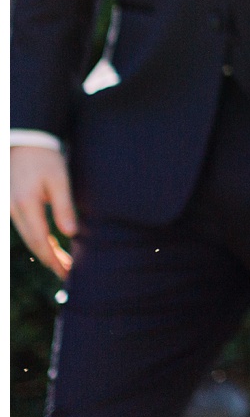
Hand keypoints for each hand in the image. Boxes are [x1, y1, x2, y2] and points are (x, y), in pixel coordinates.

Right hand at [10, 146, 76, 279]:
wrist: (25, 142)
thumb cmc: (45, 158)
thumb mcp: (59, 180)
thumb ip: (64, 206)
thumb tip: (71, 233)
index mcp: (26, 204)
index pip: (40, 240)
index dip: (52, 258)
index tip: (66, 271)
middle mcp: (14, 210)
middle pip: (32, 243)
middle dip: (50, 260)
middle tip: (67, 274)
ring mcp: (11, 209)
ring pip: (28, 237)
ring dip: (45, 252)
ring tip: (62, 265)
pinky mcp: (13, 206)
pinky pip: (25, 229)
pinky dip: (38, 240)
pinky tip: (50, 247)